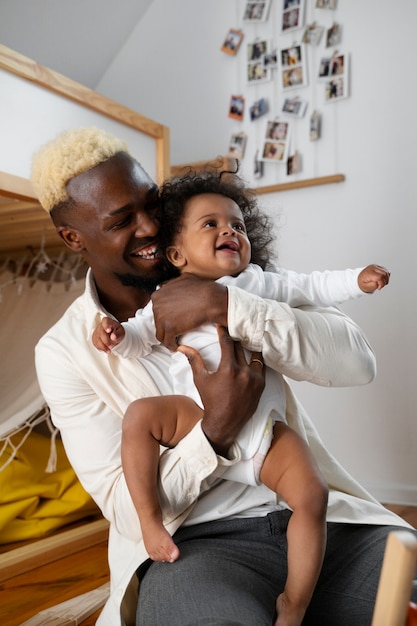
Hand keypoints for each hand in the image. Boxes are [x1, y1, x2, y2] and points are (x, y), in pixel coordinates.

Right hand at [92, 316, 124, 352]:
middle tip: (112, 346)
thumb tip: (113, 337)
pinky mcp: (94, 338)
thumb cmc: (117, 332)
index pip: (105, 321)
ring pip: (97, 339)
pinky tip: (106, 349)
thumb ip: (118, 334)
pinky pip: (95, 344)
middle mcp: (101, 326)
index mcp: (108, 321)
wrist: (114, 335)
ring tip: (109, 350)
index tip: (109, 331)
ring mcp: (96, 332)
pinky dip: (101, 348)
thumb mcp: (121, 332)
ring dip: (103, 346)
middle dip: (106, 341)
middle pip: (101, 332)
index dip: (106, 326)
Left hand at [152, 274, 227, 350]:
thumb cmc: (201, 289)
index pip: (156, 311)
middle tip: (174, 332)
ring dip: (168, 339)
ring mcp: (162, 317)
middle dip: (165, 328)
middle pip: (157, 322)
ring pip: (161, 334)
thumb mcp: (183, 279)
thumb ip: (171, 284)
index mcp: (157, 295)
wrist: (210, 299)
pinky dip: (172, 346)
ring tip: (175, 342)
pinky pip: (167, 342)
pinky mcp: (170, 328)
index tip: (172, 322)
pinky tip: (177, 347)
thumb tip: (166, 286)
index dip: (165, 317)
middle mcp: (156, 306)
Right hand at [177, 325, 264, 455]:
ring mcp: (255, 379)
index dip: (223, 333)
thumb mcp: (201, 379)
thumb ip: (194, 360)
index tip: (221, 327)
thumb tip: (182, 347)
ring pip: (254, 354)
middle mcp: (244, 372)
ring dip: (249, 347)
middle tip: (233, 330)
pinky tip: (253, 354)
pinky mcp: (261, 384)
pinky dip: (256, 359)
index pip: (227, 343)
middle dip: (235, 339)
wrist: (224, 422)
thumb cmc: (210, 400)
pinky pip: (261, 366)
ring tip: (245, 340)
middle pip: (241, 347)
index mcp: (228, 369)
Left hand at [358, 264, 389, 292]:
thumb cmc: (361, 283)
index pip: (380, 277)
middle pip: (385, 274)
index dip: (381, 284)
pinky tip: (381, 280)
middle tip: (379, 286)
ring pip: (387, 272)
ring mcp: (376, 266)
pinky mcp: (379, 267)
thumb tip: (378, 283)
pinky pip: (386, 271)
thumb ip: (372, 286)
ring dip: (386, 280)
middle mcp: (373, 268)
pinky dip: (386, 277)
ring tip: (380, 284)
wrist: (359, 278)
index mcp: (369, 272)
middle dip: (384, 282)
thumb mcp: (365, 287)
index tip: (378, 288)